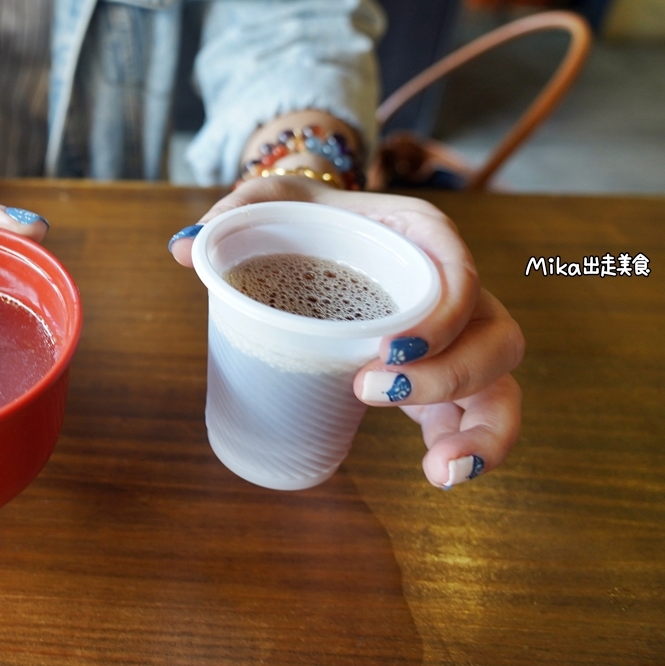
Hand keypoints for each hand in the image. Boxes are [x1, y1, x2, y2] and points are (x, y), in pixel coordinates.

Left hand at [168, 176, 522, 489]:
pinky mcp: (442, 374)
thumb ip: (231, 216)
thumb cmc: (302, 217)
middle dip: (450, 375)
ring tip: (439, 471)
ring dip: (482, 430)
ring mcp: (453, 335)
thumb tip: (182, 249)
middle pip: (492, 334)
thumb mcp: (270, 203)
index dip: (441, 314)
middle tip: (368, 390)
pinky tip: (441, 476)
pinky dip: (473, 447)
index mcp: (418, 238)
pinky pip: (480, 411)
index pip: (456, 269)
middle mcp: (450, 287)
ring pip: (498, 381)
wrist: (316, 230)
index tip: (388, 348)